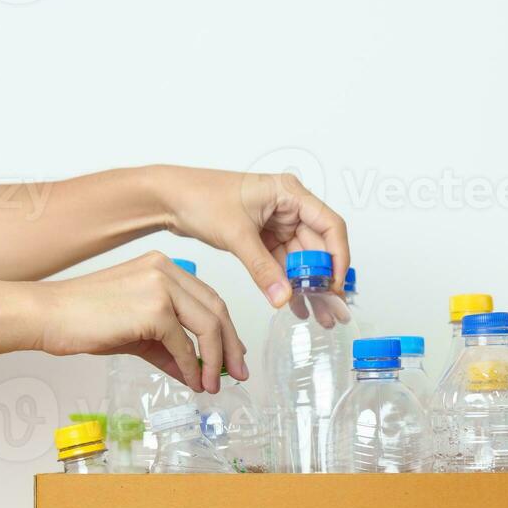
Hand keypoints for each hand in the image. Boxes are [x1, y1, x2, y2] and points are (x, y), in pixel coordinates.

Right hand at [35, 251, 246, 392]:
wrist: (48, 316)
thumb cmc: (84, 320)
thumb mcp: (137, 333)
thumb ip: (169, 348)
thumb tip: (195, 372)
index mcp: (163, 267)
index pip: (208, 298)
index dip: (225, 330)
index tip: (232, 355)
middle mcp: (165, 270)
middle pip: (216, 309)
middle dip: (230, 346)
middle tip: (237, 373)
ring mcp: (160, 287)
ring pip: (207, 325)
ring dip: (215, 359)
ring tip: (213, 384)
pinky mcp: (152, 309)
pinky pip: (183, 343)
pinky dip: (192, 366)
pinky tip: (191, 382)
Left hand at [152, 166, 351, 307]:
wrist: (169, 199)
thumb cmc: (200, 197)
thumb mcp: (236, 235)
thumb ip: (262, 269)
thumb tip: (284, 297)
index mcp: (289, 193)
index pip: (330, 225)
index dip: (338, 257)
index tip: (336, 284)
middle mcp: (287, 206)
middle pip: (317, 246)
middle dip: (323, 279)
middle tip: (330, 308)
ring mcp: (276, 222)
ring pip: (301, 259)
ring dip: (307, 286)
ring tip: (317, 314)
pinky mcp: (263, 237)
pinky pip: (283, 264)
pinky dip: (287, 284)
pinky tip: (293, 305)